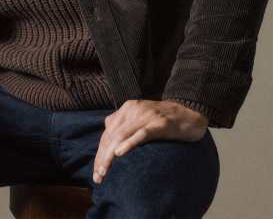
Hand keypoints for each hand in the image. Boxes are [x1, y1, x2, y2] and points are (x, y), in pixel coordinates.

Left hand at [93, 99, 208, 183]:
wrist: (190, 112)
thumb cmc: (165, 120)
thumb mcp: (142, 119)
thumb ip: (126, 125)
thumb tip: (111, 140)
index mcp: (128, 109)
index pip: (108, 132)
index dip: (100, 152)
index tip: (96, 171)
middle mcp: (134, 110)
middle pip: (112, 135)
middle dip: (102, 156)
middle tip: (98, 177)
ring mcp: (146, 116)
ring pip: (122, 135)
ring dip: (110, 155)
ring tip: (104, 171)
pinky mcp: (159, 124)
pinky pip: (141, 134)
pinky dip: (129, 143)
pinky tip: (119, 154)